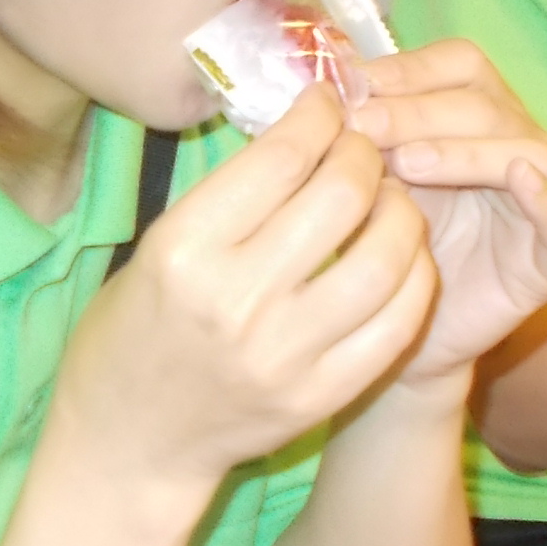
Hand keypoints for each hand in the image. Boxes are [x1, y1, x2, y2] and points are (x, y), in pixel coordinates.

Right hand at [51, 89, 435, 510]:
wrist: (131, 443)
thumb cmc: (135, 330)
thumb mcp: (158, 247)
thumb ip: (230, 197)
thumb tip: (304, 131)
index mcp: (185, 250)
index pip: (281, 158)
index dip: (318, 115)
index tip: (326, 102)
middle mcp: (238, 300)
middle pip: (342, 196)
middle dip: (363, 154)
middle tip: (361, 148)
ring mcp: (287, 354)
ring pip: (387, 257)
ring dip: (400, 210)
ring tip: (390, 198)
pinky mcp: (323, 394)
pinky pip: (398, 320)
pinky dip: (415, 275)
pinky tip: (403, 255)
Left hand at [343, 39, 546, 383]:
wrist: (396, 327)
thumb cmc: (382, 239)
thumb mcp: (368, 173)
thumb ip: (361, 130)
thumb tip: (328, 84)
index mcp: (475, 112)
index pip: (462, 64)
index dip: (411, 69)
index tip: (353, 86)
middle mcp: (518, 143)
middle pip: (484, 104)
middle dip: (418, 111)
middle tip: (362, 127)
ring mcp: (543, 198)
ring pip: (524, 151)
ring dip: (463, 149)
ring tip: (406, 164)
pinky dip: (546, 197)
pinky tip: (517, 180)